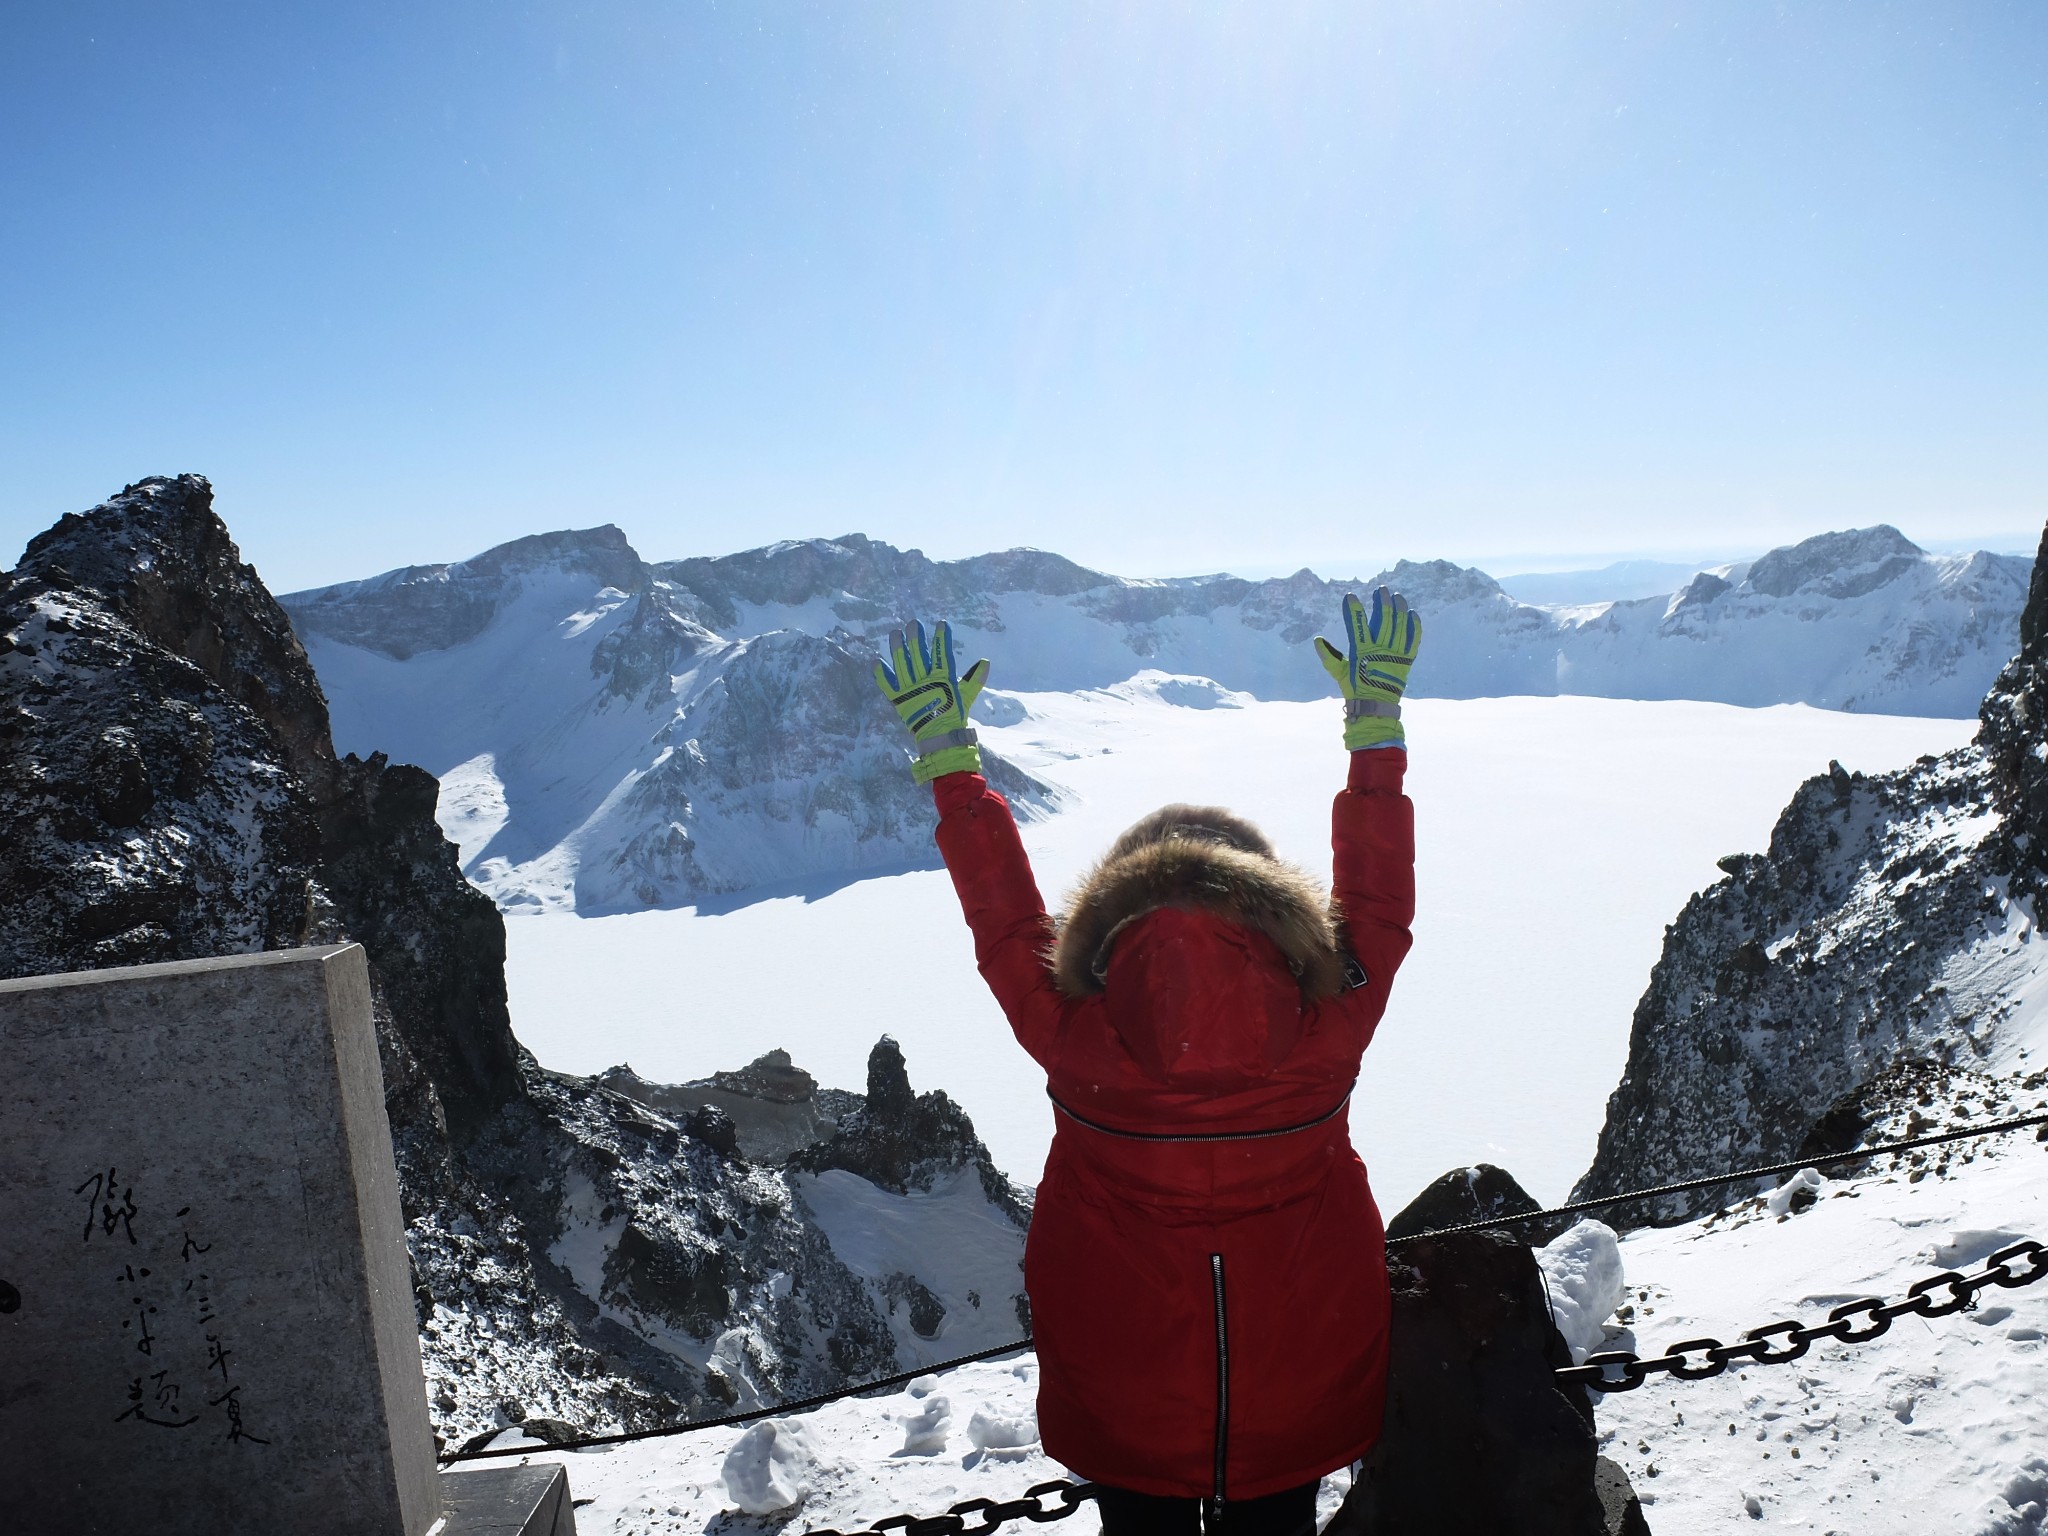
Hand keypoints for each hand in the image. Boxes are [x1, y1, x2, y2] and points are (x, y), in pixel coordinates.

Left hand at [874, 619, 989, 782]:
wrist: (940, 741)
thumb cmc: (954, 718)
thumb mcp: (966, 697)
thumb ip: (974, 680)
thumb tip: (985, 662)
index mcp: (942, 680)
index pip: (941, 654)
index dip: (942, 639)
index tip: (941, 625)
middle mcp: (924, 682)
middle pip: (918, 655)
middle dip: (916, 638)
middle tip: (913, 624)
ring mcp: (909, 691)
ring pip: (902, 665)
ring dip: (897, 648)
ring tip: (894, 633)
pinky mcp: (898, 701)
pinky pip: (887, 686)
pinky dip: (881, 675)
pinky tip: (876, 662)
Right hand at [1315, 587, 1420, 749]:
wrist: (1375, 708)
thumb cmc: (1354, 690)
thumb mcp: (1338, 674)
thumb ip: (1328, 656)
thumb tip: (1317, 640)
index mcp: (1362, 652)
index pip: (1357, 625)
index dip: (1354, 609)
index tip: (1350, 596)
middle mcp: (1380, 650)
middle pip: (1383, 620)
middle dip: (1382, 602)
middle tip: (1381, 589)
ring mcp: (1395, 655)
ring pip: (1399, 626)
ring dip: (1399, 609)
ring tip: (1397, 596)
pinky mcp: (1406, 661)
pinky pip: (1413, 641)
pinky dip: (1414, 627)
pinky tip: (1412, 614)